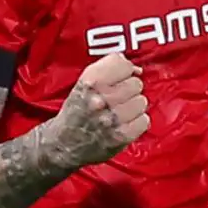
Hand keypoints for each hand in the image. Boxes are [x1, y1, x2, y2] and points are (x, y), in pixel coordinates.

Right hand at [51, 53, 150, 167]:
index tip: (120, 78)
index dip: (124, 70)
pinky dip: (137, 123)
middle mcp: (101, 98)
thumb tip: (137, 69)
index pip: (122, 63)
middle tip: (117, 99)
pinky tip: (125, 124)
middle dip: (128, 90)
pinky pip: (144, 120)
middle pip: (136, 83)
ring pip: (141, 101)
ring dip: (133, 107)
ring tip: (120, 112)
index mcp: (90, 82)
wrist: (63, 144)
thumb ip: (108, 69)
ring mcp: (112, 118)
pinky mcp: (121, 136)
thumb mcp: (83, 83)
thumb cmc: (76, 111)